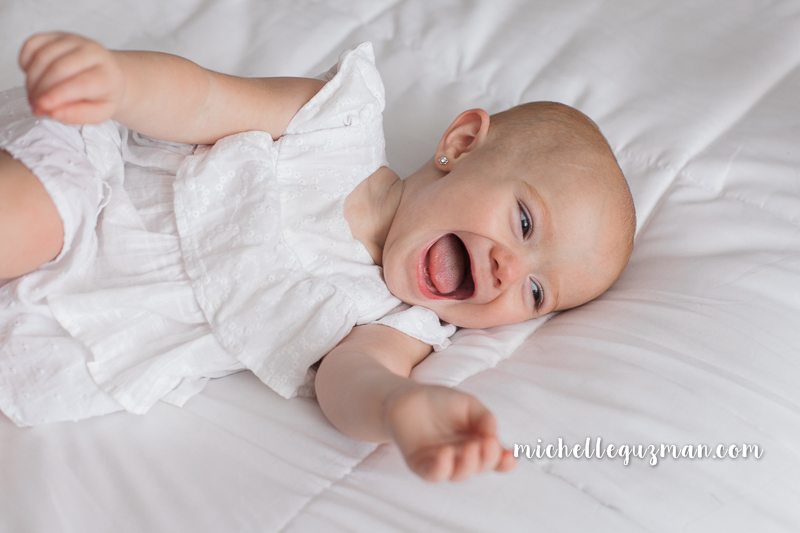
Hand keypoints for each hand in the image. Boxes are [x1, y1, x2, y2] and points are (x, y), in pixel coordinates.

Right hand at [18, 32, 124, 123]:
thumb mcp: (99, 113)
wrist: (109, 72)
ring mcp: (72, 40)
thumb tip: (52, 112)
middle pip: (58, 68)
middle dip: (41, 90)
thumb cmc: (103, 94)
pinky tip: (32, 76)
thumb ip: (77, 115)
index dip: (57, 96)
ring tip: (34, 96)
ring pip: (42, 56)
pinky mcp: (56, 35)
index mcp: (107, 74)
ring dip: (32, 79)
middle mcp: (91, 51)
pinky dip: (26, 62)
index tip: (41, 107)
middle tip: (36, 107)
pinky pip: (32, 44)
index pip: (80, 83)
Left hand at [384, 384, 516, 481]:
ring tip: (469, 448)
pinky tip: (445, 453)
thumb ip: (485, 418)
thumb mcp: (469, 404)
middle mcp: (461, 457)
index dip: (504, 462)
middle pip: (479, 467)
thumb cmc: (440, 401)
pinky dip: (441, 468)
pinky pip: (433, 473)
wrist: (407, 396)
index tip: (510, 457)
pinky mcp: (420, 464)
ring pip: (458, 474)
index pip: (494, 459)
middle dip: (486, 459)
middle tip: (486, 444)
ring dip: (467, 465)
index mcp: (476, 444)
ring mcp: (441, 463)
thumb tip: (494, 436)